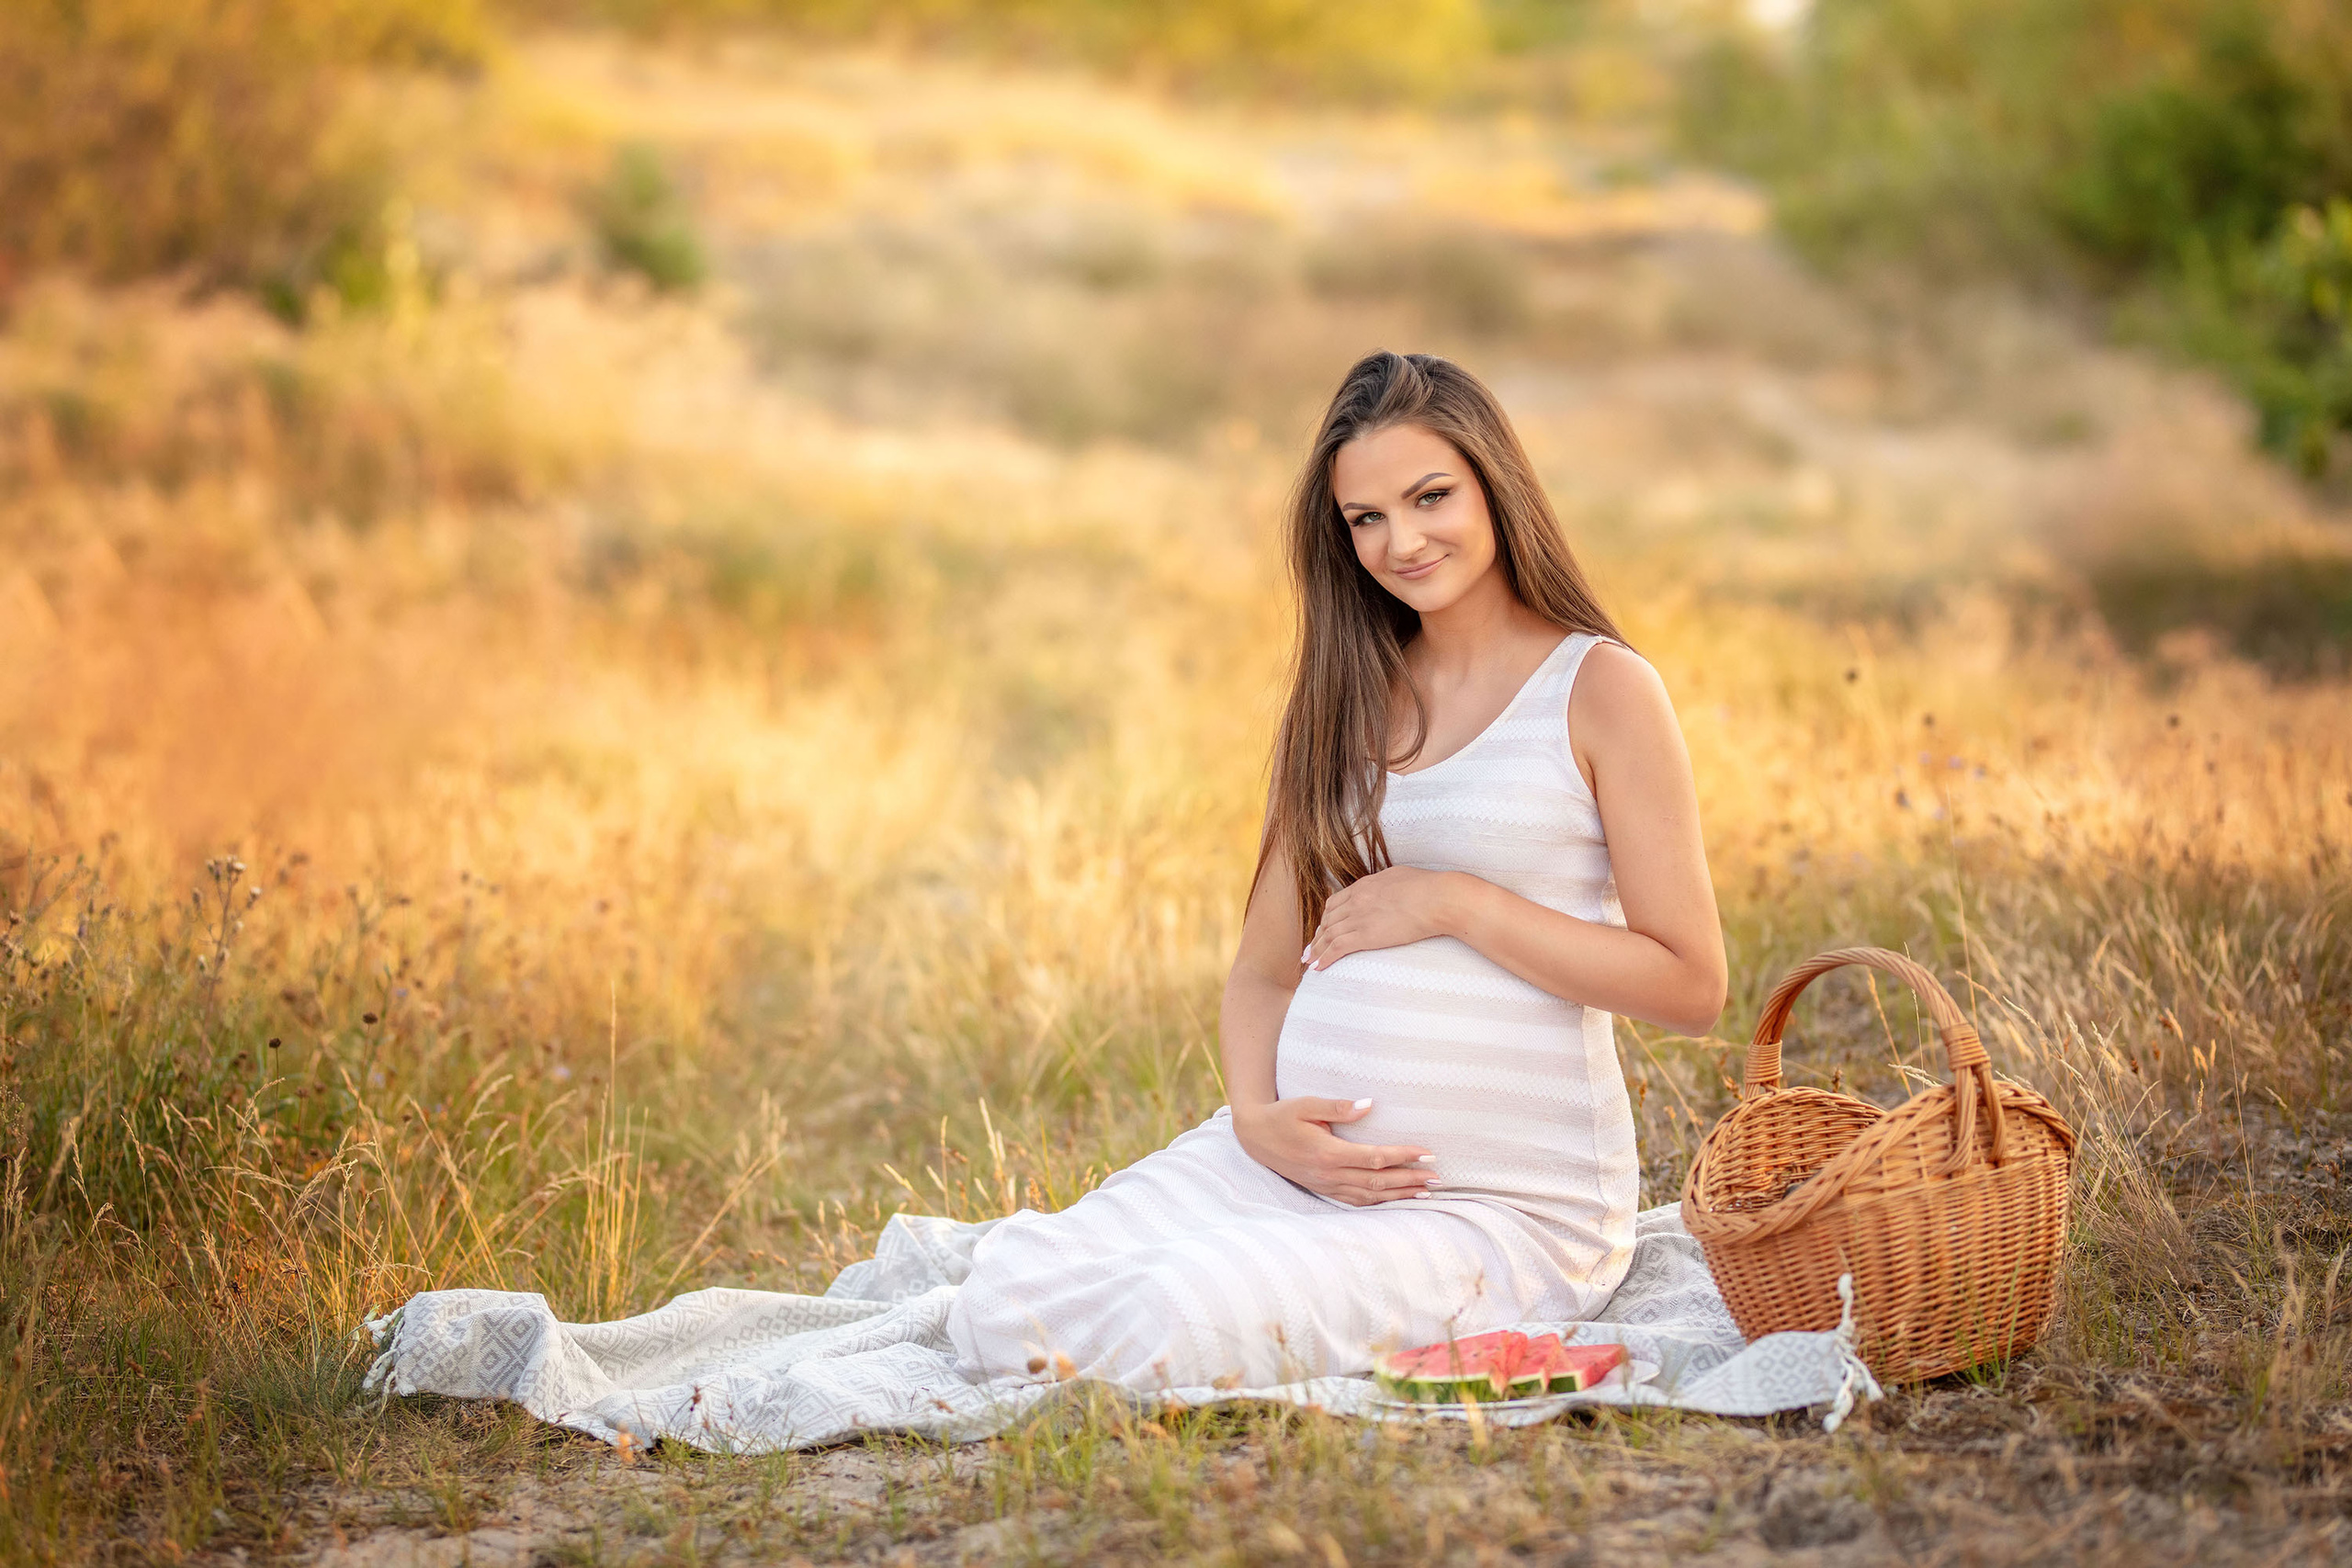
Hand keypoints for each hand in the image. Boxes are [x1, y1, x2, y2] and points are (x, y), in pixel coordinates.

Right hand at [1231, 1098, 1437, 1205]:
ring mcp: (1326, 1186)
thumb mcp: (1306, 1104)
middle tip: (1438, 1178)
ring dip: (1399, 1195)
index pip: (1375, 1158)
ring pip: (1369, 1195)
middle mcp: (1329, 1175)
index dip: (1403, 1156)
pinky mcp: (1323, 1189)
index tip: (1428, 1153)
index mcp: (1327, 1153)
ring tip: (1425, 1192)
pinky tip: (1395, 1199)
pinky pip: (1356, 1200)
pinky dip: (1379, 1201)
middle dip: (1410, 1180)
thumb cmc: (1282, 1115)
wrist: (1255, 1137)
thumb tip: (1369, 1105)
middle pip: (1378, 1181)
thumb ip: (1337, 1107)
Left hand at [1304, 866, 1466, 970]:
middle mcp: (1356, 900)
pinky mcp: (1366, 935)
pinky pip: (1337, 948)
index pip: (1335, 903)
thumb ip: (1387, 885)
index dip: (1326, 919)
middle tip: (1310, 949)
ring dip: (1316, 950)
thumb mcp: (1400, 877)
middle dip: (1317, 936)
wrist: (1437, 898)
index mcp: (1364, 885)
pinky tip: (1319, 967)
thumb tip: (1387, 889)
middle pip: (1328, 920)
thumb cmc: (1429, 888)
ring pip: (1328, 935)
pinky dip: (1325, 958)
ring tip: (1309, 961)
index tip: (1322, 929)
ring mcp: (1359, 917)